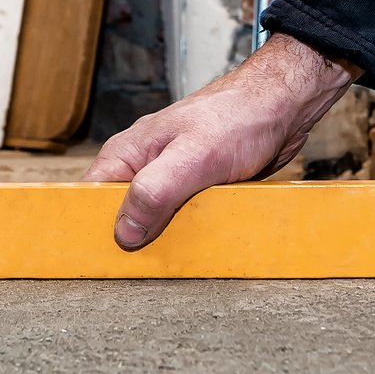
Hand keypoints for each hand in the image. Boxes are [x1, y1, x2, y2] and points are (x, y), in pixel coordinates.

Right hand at [87, 34, 356, 249]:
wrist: (283, 105)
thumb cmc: (238, 117)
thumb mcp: (194, 156)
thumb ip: (155, 190)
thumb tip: (125, 232)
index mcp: (128, 154)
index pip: (91, 199)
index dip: (93, 229)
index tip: (104, 260)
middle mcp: (144, 167)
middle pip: (123, 217)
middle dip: (134, 242)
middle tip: (147, 268)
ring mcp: (171, 178)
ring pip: (155, 222)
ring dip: (167, 240)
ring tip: (178, 261)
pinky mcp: (197, 189)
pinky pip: (184, 220)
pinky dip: (192, 233)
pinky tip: (202, 246)